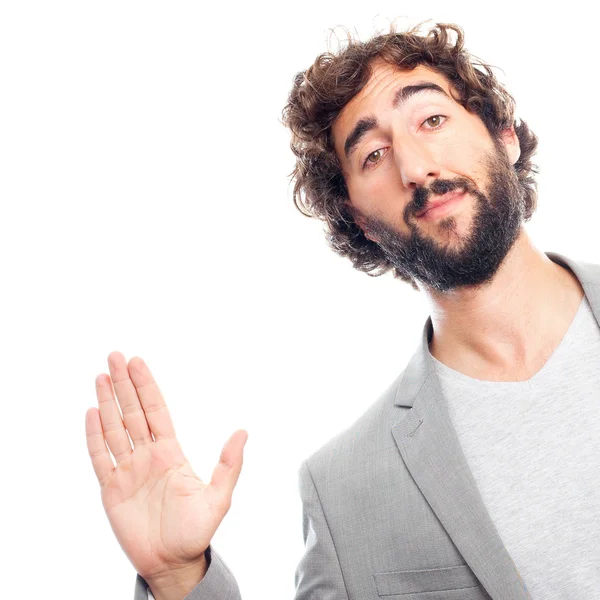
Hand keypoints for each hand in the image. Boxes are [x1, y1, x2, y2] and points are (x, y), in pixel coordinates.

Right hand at [85, 351, 246, 582]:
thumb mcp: (219, 497)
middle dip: (124, 384)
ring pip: (115, 429)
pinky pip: (100, 458)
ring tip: (101, 376)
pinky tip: (92, 413)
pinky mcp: (112, 489)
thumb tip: (243, 432)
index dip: (146, 386)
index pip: (156, 410)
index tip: (137, 362)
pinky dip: (94, 436)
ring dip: (107, 403)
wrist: (173, 562)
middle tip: (115, 355)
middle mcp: (148, 455)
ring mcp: (128, 470)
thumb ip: (229, 464)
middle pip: (133, 412)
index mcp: (171, 452)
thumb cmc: (196, 531)